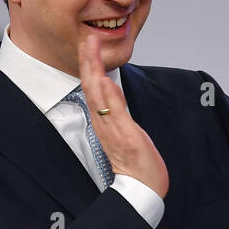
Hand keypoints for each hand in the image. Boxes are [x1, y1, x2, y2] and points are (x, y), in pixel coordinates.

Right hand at [77, 37, 168, 198]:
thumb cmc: (136, 163)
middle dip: (88, 60)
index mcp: (104, 121)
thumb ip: (117, 110)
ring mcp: (113, 130)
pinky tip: (104, 80)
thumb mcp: (126, 130)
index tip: (87, 44)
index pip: (93, 88)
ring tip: (90, 48)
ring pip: (99, 96)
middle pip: (91, 87)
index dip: (89, 65)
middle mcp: (104, 124)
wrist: (142, 190)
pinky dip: (109, 96)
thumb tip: (111, 88)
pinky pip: (114, 114)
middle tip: (86, 37)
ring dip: (95, 70)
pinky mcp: (126, 138)